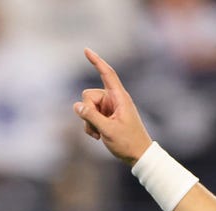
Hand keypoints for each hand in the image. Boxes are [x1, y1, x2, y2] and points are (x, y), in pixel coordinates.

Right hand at [73, 49, 153, 165]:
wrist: (138, 155)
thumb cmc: (128, 142)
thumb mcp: (108, 130)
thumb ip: (91, 116)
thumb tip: (77, 105)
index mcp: (119, 98)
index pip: (107, 74)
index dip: (97, 62)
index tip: (86, 50)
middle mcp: (113, 100)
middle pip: (88, 95)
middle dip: (87, 111)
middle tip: (97, 127)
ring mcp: (108, 108)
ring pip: (86, 107)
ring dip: (88, 122)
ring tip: (99, 134)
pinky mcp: (105, 117)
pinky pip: (89, 116)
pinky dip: (90, 126)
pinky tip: (98, 136)